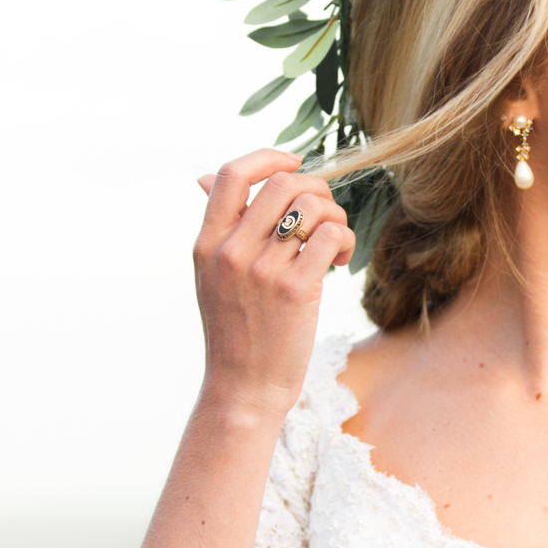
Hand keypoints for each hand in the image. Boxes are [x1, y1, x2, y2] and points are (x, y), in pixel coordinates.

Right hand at [192, 150, 353, 416]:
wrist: (242, 389)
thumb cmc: (234, 332)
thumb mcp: (211, 275)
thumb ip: (216, 227)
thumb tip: (202, 176)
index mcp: (206, 243)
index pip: (230, 174)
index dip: (268, 157)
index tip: (293, 163)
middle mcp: (230, 251)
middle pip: (282, 183)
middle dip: (316, 189)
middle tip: (325, 216)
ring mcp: (262, 270)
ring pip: (312, 207)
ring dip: (335, 217)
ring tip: (333, 244)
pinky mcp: (295, 289)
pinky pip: (331, 237)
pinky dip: (344, 242)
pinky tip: (338, 264)